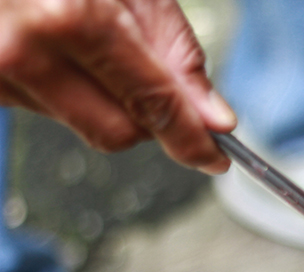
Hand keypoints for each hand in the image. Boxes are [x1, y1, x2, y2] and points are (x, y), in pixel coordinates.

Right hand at [0, 0, 234, 172]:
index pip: (152, 103)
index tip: (215, 157)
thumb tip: (215, 120)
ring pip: (86, 126)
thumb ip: (176, 53)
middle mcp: (25, 52)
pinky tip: (57, 48)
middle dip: (147, 115)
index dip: (192, 138)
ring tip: (88, 42)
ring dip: (105, 99)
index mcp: (69, 18)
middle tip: (147, 73)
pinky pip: (52, 110)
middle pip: (121, 132)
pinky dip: (68, 89)